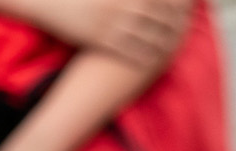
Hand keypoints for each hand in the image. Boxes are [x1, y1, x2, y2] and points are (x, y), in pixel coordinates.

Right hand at [0, 0, 190, 68]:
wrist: (48, 2)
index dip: (172, 3)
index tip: (185, 8)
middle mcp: (121, 5)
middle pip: (157, 15)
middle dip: (174, 22)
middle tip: (188, 28)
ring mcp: (111, 23)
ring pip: (146, 34)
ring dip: (163, 41)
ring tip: (175, 46)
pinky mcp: (100, 39)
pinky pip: (128, 50)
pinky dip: (144, 55)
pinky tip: (154, 60)